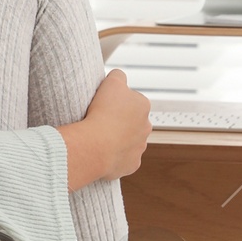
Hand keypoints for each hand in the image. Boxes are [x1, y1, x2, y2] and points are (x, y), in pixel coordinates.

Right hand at [59, 69, 150, 191]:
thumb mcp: (111, 82)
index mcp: (143, 106)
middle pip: (132, 122)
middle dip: (119, 122)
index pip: (131, 101)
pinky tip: (102, 153)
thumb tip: (120, 77)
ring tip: (99, 138)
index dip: (117, 103)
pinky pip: (123, 159)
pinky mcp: (132, 164)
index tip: (105, 106)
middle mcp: (146, 127)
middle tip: (101, 121)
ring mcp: (139, 147)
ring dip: (117, 139)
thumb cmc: (103, 113)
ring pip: (128, 141)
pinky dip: (114, 157)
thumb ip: (119, 76)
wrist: (95, 145)